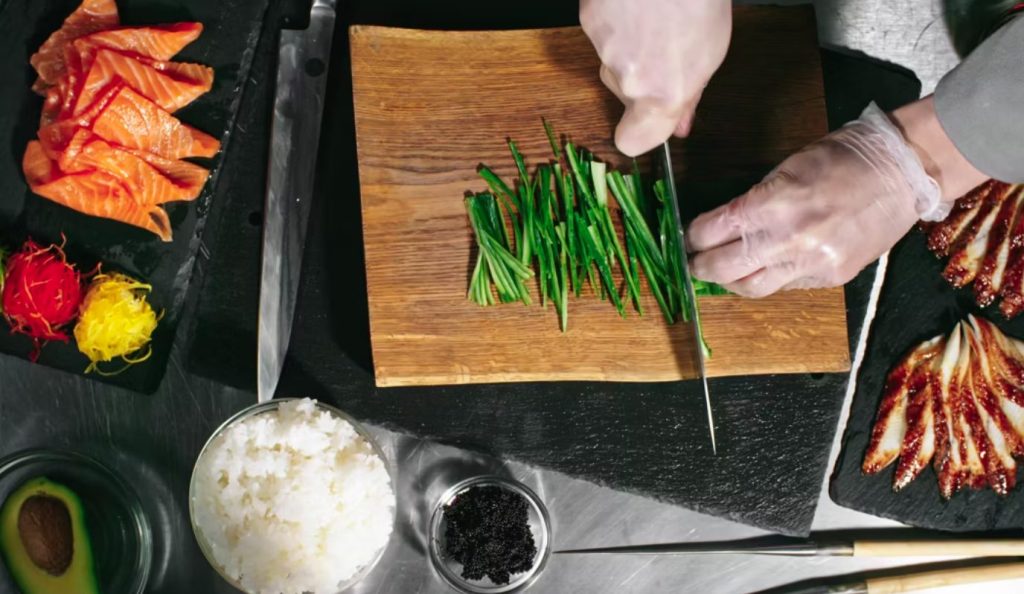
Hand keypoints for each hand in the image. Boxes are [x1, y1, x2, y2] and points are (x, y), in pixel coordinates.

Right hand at [580, 0, 731, 156]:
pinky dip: (617, 21)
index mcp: (662, 95)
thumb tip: (679, 123)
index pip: (632, 141)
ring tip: (657, 16)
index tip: (653, 121)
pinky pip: (602, 33)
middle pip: (625, 94)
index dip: (641, 132)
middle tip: (669, 46)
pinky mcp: (589, 20)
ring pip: (613, 61)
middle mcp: (629, 79)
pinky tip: (638, 3)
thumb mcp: (711, 53)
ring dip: (631, 45)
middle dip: (643, 77)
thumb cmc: (698, 0)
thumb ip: (690, 94)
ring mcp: (605, 48)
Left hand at [687, 101, 972, 297]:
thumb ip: (754, 199)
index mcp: (773, 204)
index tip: (688, 235)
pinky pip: (786, 286)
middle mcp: (788, 240)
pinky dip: (769, 278)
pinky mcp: (830, 277)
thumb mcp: (788, 167)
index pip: (712, 231)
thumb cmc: (844, 157)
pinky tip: (765, 267)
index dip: (693, 235)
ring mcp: (811, 263)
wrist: (903, 171)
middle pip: (724, 268)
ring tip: (723, 271)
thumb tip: (725, 222)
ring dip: (731, 281)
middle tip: (693, 262)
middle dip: (701, 266)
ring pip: (752, 288)